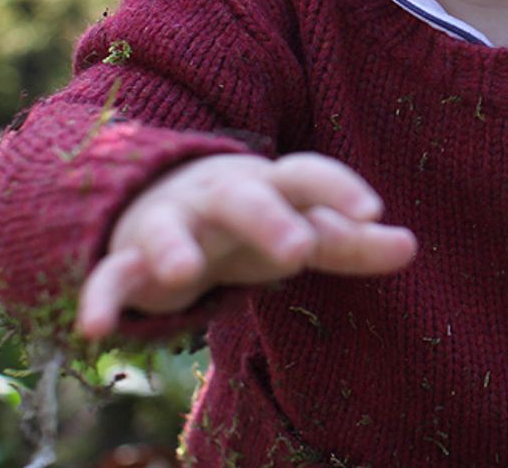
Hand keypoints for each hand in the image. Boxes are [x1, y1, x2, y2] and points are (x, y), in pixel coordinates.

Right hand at [76, 152, 416, 338]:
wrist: (155, 204)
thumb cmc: (247, 225)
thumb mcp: (299, 229)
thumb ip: (350, 242)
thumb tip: (412, 246)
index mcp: (268, 186)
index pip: (307, 175)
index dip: (339, 189)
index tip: (373, 210)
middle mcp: (219, 197)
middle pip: (244, 198)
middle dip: (268, 219)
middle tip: (299, 249)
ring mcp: (169, 224)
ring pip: (168, 230)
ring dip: (174, 248)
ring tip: (185, 274)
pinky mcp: (126, 259)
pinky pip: (110, 276)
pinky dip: (101, 300)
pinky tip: (96, 331)